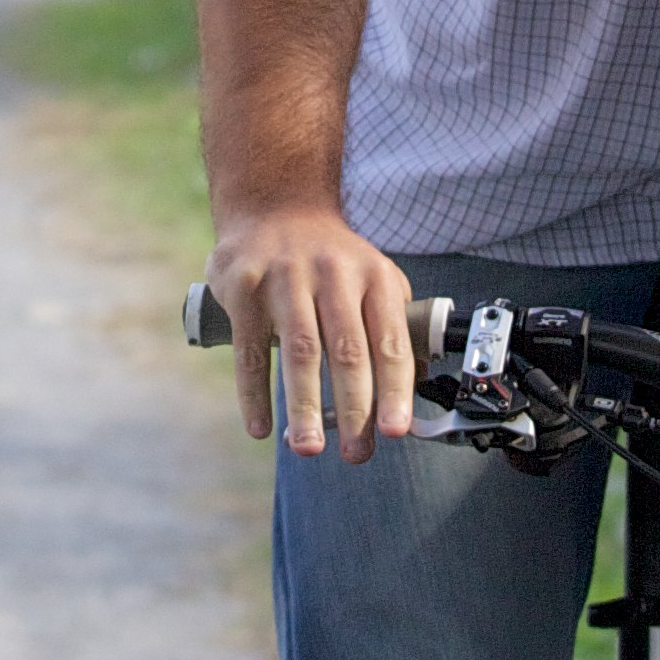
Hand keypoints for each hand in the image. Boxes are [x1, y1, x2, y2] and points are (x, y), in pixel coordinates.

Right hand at [202, 204, 414, 459]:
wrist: (275, 206)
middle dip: (354, 408)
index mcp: (373, 276)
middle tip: (357, 453)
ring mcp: (285, 276)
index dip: (394, 389)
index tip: (396, 430)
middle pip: (347, 350)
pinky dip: (254, 392)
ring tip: (309, 448)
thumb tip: (416, 391)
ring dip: (304, 406)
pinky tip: (261, 426)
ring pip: (299, 351)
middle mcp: (333, 272)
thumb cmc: (331, 259)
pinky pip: (249, 348)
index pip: (389, 340)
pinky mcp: (243, 284)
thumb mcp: (374, 279)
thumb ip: (394, 329)